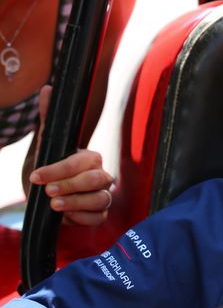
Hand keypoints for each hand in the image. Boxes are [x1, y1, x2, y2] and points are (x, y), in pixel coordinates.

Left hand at [28, 85, 113, 225]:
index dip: (59, 169)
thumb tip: (47, 89)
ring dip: (76, 203)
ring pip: (100, 200)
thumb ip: (48, 118)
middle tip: (47, 191)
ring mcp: (102, 195)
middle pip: (97, 180)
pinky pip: (98, 218)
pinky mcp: (98, 214)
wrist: (43, 194)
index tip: (36, 176)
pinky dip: (82, 218)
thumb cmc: (46, 168)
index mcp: (90, 158)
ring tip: (53, 205)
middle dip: (70, 186)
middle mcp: (101, 176)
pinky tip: (64, 217)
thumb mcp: (44, 144)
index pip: (81, 161)